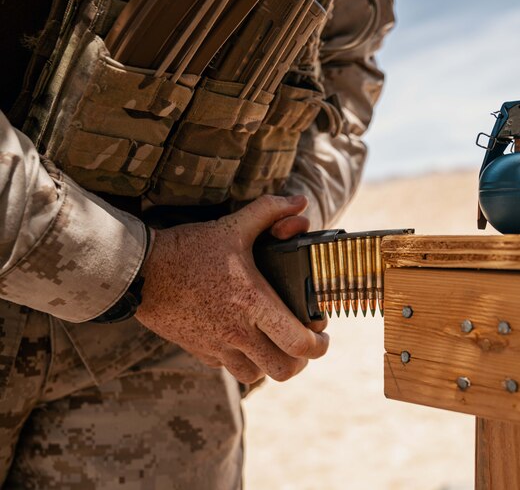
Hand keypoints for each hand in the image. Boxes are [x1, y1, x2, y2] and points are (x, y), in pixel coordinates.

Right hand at [135, 195, 328, 382]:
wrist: (140, 271)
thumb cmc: (189, 249)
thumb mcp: (233, 226)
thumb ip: (269, 211)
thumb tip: (300, 200)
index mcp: (253, 302)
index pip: (298, 342)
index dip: (318, 346)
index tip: (322, 336)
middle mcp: (238, 330)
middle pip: (283, 369)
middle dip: (299, 361)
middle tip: (301, 346)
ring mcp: (217, 345)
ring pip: (256, 376)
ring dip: (270, 365)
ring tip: (275, 347)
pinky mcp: (199, 350)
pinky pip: (229, 370)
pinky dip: (244, 363)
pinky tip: (245, 343)